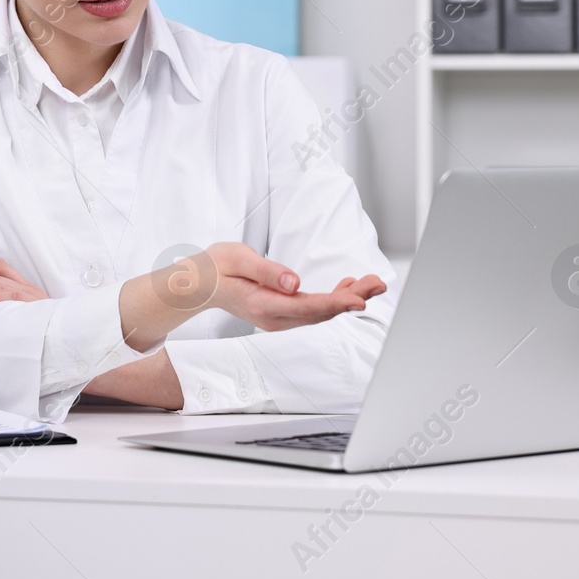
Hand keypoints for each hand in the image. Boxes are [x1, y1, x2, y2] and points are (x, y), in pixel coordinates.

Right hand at [202, 242, 386, 330]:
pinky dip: (334, 300)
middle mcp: (274, 318)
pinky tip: (348, 288)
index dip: (336, 303)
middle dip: (352, 298)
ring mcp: (279, 319)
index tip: (360, 299)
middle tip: (378, 284)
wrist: (200, 285)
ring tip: (371, 283)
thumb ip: (266, 271)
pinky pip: (313, 310)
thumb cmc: (216, 268)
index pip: (308, 307)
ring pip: (320, 313)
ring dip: (347, 299)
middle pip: (321, 312)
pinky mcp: (282, 314)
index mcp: (264, 304)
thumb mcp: (237, 258)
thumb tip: (294, 282)